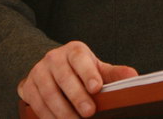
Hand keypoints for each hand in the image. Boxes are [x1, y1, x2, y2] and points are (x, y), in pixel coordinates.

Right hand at [17, 41, 137, 117]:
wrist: (49, 69)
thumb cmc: (79, 70)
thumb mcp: (96, 68)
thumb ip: (114, 74)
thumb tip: (134, 77)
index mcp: (74, 51)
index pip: (80, 58)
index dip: (88, 73)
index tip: (97, 88)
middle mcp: (54, 58)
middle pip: (64, 78)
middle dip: (77, 97)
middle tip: (89, 112)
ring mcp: (39, 72)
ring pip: (49, 93)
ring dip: (62, 111)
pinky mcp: (27, 86)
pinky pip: (37, 104)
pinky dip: (48, 117)